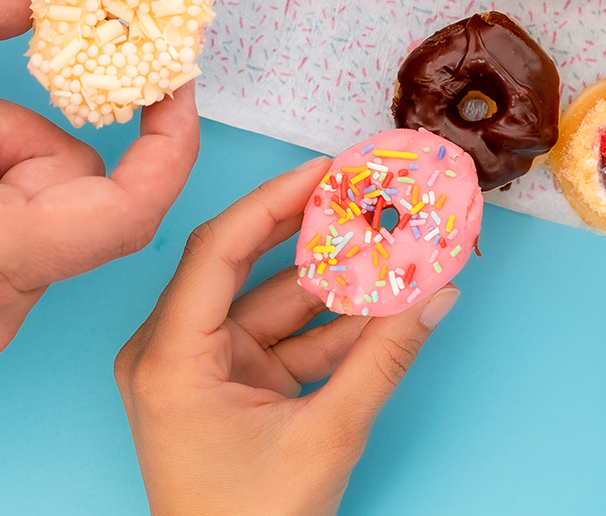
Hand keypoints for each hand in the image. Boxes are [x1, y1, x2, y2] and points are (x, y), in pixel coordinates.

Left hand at [115, 158, 458, 515]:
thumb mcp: (327, 434)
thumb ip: (385, 357)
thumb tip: (436, 292)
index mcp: (170, 360)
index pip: (219, 251)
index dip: (275, 201)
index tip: (327, 170)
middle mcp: (172, 355)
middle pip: (246, 269)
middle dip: (312, 232)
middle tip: (362, 190)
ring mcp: (199, 372)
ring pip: (273, 306)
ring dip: (334, 282)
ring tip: (390, 241)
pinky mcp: (225, 389)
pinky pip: (281, 341)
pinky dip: (330, 327)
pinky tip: (383, 300)